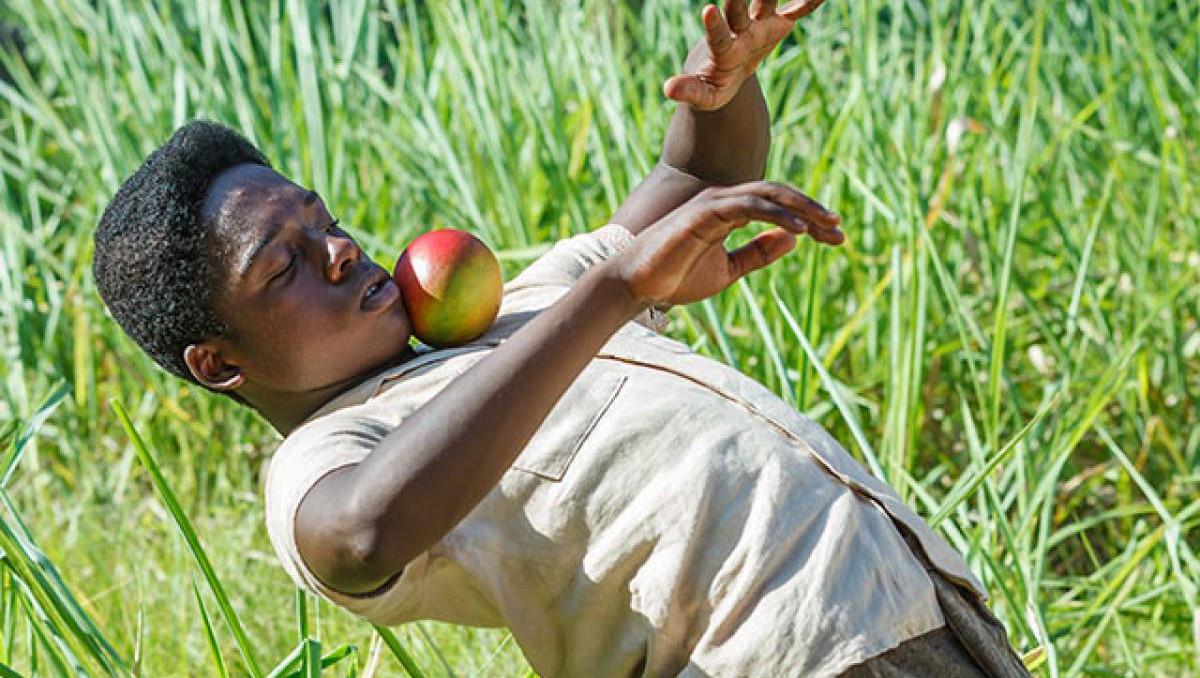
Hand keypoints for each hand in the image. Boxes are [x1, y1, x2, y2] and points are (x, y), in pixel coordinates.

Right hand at [609, 181, 842, 306]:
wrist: (638, 285)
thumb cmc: (676, 277)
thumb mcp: (728, 270)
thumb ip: (758, 254)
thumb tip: (794, 240)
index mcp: (730, 212)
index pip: (778, 207)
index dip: (809, 219)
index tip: (836, 237)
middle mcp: (724, 200)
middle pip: (778, 194)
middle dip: (812, 210)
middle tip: (840, 228)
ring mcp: (714, 203)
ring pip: (767, 194)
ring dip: (801, 208)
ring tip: (827, 225)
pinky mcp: (705, 212)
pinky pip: (748, 206)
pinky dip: (777, 215)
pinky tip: (800, 231)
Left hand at [663, 0, 829, 111]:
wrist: (728, 68)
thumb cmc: (714, 84)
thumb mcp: (704, 95)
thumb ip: (690, 92)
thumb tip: (667, 89)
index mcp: (723, 50)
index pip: (717, 36)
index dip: (713, 25)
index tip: (707, 10)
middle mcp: (739, 31)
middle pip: (738, 11)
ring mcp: (758, 26)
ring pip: (766, 3)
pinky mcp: (776, 25)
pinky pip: (796, 12)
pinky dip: (807, 3)